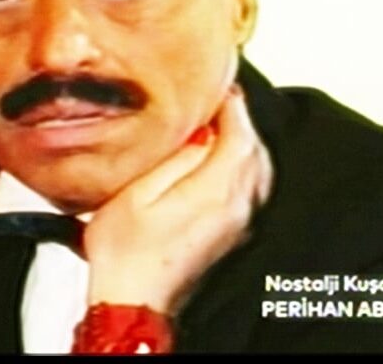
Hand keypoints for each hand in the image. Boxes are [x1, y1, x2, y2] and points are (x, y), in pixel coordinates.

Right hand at [82, 86, 273, 314]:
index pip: (241, 134)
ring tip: (217, 125)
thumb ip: (176, 158)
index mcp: (216, 192)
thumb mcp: (138, 191)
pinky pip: (249, 189)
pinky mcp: (230, 235)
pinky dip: (240, 165)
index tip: (219, 84)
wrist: (132, 298)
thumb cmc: (126, 252)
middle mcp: (236, 207)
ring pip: (256, 171)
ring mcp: (237, 224)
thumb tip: (200, 132)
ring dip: (242, 142)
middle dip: (239, 120)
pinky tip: (220, 161)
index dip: (232, 104)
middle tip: (217, 99)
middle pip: (255, 151)